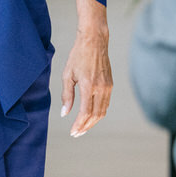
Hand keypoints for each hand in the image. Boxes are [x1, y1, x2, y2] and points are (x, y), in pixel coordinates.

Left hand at [61, 0, 111, 136]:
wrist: (94, 42)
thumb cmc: (78, 57)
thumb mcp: (67, 75)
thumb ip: (66, 95)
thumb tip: (65, 114)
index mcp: (88, 86)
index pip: (85, 112)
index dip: (79, 125)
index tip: (72, 132)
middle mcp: (101, 88)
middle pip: (95, 115)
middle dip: (86, 127)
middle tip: (76, 134)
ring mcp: (108, 87)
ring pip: (102, 111)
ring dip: (93, 122)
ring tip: (82, 128)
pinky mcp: (110, 85)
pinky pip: (106, 104)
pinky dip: (98, 113)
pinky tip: (90, 116)